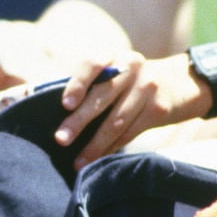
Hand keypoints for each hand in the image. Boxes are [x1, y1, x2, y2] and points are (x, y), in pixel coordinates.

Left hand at [52, 51, 205, 170]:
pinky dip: (111, 148)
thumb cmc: (129, 80)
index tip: (65, 104)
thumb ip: (86, 83)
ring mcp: (148, 87)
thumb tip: (38, 101)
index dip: (78, 83)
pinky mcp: (159, 109)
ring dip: (94, 144)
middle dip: (79, 121)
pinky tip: (97, 159)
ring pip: (116, 121)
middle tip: (60, 139)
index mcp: (114, 55)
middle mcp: (132, 67)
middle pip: (102, 96)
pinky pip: (130, 133)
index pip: (93, 64)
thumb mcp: (113, 71)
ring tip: (77, 161)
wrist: (179, 82)